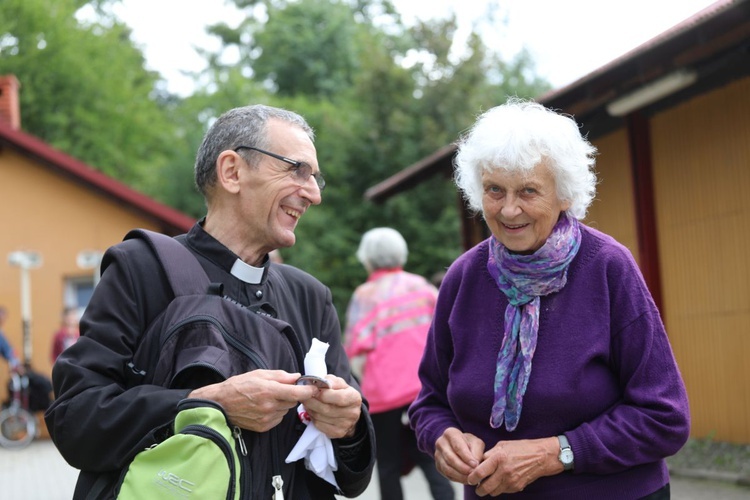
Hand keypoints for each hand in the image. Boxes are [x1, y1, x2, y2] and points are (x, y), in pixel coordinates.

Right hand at [188, 370, 317, 431]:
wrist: (221, 403)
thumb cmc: (239, 385)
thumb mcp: (260, 374)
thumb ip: (281, 376)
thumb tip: (297, 377)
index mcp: (270, 391)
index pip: (297, 394)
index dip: (309, 391)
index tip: (315, 387)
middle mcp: (270, 406)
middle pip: (293, 402)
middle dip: (291, 395)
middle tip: (280, 389)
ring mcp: (267, 419)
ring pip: (285, 410)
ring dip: (282, 404)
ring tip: (268, 398)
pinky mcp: (263, 427)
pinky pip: (278, 419)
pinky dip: (276, 413)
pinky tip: (264, 407)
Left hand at [301, 375, 361, 438]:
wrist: (349, 412)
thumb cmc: (341, 393)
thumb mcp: (339, 383)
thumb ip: (331, 381)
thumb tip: (320, 383)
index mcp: (354, 398)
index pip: (338, 397)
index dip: (323, 393)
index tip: (312, 389)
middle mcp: (352, 413)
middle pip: (326, 408)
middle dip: (311, 401)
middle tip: (303, 395)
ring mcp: (345, 425)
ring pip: (320, 417)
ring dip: (310, 409)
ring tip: (306, 402)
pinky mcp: (338, 433)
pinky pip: (319, 425)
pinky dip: (312, 417)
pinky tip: (311, 411)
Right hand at [434, 427, 484, 483]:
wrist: (457, 445)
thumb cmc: (469, 443)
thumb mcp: (476, 442)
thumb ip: (477, 452)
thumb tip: (475, 465)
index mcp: (450, 433)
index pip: (457, 446)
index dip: (466, 457)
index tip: (475, 465)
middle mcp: (441, 443)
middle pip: (451, 458)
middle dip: (463, 468)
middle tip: (473, 474)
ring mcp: (437, 455)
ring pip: (447, 468)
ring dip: (460, 475)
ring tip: (471, 479)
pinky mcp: (438, 465)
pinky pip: (446, 474)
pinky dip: (457, 478)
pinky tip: (465, 480)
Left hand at [467, 437, 559, 495]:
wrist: (541, 457)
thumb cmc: (521, 448)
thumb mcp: (502, 445)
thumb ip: (489, 454)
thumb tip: (478, 462)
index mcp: (499, 458)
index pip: (480, 472)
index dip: (472, 477)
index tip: (469, 478)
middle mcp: (504, 471)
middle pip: (485, 487)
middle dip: (478, 489)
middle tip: (476, 486)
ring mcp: (511, 481)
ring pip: (494, 492)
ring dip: (488, 489)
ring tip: (487, 483)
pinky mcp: (517, 487)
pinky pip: (503, 491)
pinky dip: (499, 488)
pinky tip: (500, 481)